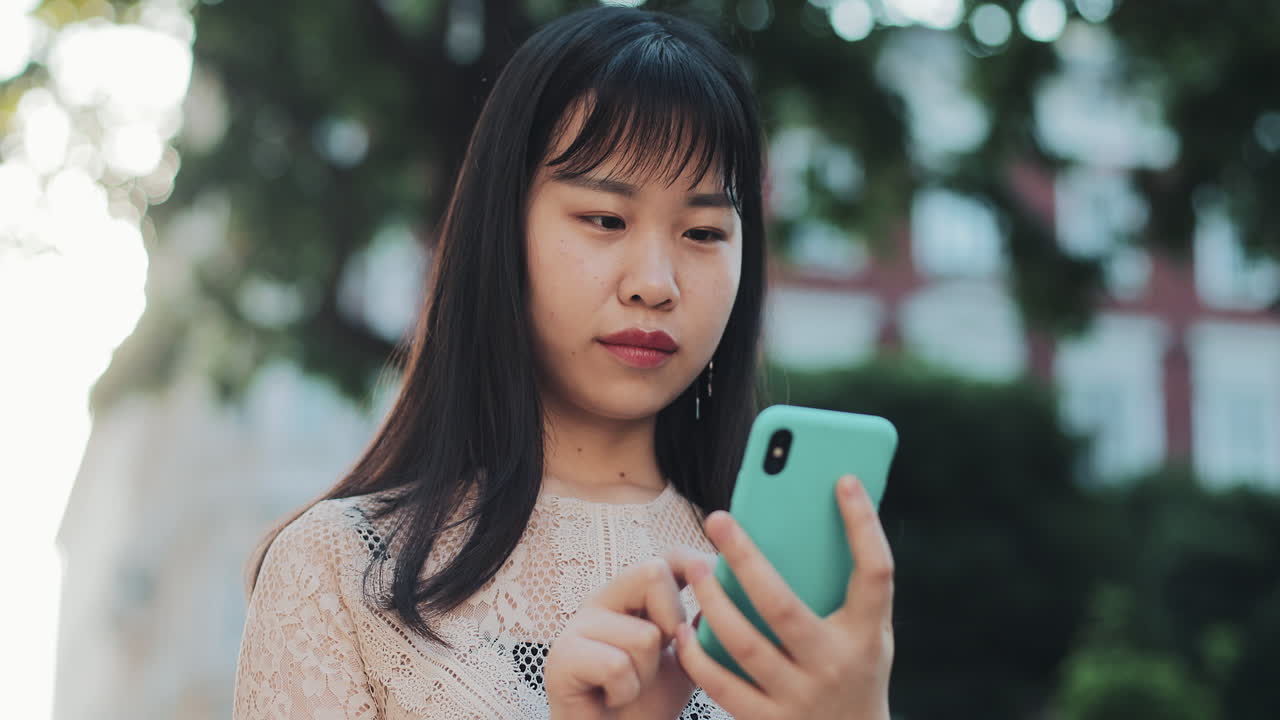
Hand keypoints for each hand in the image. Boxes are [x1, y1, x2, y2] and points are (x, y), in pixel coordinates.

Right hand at [545, 548, 710, 719]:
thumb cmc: (646, 702)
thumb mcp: (685, 660)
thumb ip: (700, 627)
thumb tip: (723, 591)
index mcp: (631, 595)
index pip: (665, 558)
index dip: (694, 563)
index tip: (716, 579)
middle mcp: (603, 600)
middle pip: (652, 570)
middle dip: (672, 620)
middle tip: (659, 654)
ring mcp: (578, 625)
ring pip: (644, 634)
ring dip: (647, 674)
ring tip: (629, 686)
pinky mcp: (562, 656)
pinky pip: (616, 665)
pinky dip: (625, 691)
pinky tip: (612, 697)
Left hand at [671, 474, 893, 719]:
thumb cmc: (854, 671)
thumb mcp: (866, 633)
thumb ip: (844, 587)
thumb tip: (811, 519)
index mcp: (866, 634)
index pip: (875, 572)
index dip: (863, 525)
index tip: (844, 479)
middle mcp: (834, 664)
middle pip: (783, 605)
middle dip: (746, 558)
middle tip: (718, 519)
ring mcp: (799, 697)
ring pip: (743, 643)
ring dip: (712, 601)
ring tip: (695, 568)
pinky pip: (721, 684)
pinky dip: (698, 654)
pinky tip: (683, 628)